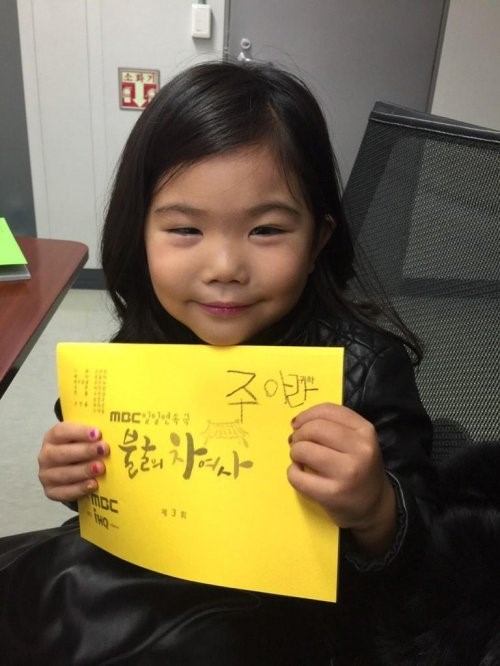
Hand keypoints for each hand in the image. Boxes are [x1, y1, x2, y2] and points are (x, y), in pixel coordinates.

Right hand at [38, 423, 108, 501]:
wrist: (73, 470)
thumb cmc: (81, 449)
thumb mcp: (84, 438)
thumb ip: (93, 434)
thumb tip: (114, 429)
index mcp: (52, 437)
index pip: (62, 431)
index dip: (79, 432)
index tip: (98, 433)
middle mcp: (46, 455)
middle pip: (62, 453)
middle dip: (85, 451)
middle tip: (104, 450)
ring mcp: (46, 475)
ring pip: (64, 473)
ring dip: (84, 470)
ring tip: (101, 468)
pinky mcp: (51, 491)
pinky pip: (64, 492)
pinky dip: (79, 488)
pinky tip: (93, 484)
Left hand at [288, 402, 395, 554]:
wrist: (374, 506)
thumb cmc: (359, 468)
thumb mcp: (358, 441)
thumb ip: (334, 426)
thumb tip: (297, 423)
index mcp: (366, 431)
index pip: (328, 410)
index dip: (306, 415)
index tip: (298, 425)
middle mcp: (360, 450)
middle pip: (314, 428)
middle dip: (299, 435)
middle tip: (298, 444)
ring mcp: (347, 473)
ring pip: (304, 449)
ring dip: (295, 452)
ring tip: (300, 459)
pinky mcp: (332, 494)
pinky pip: (298, 477)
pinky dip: (292, 473)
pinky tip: (300, 474)